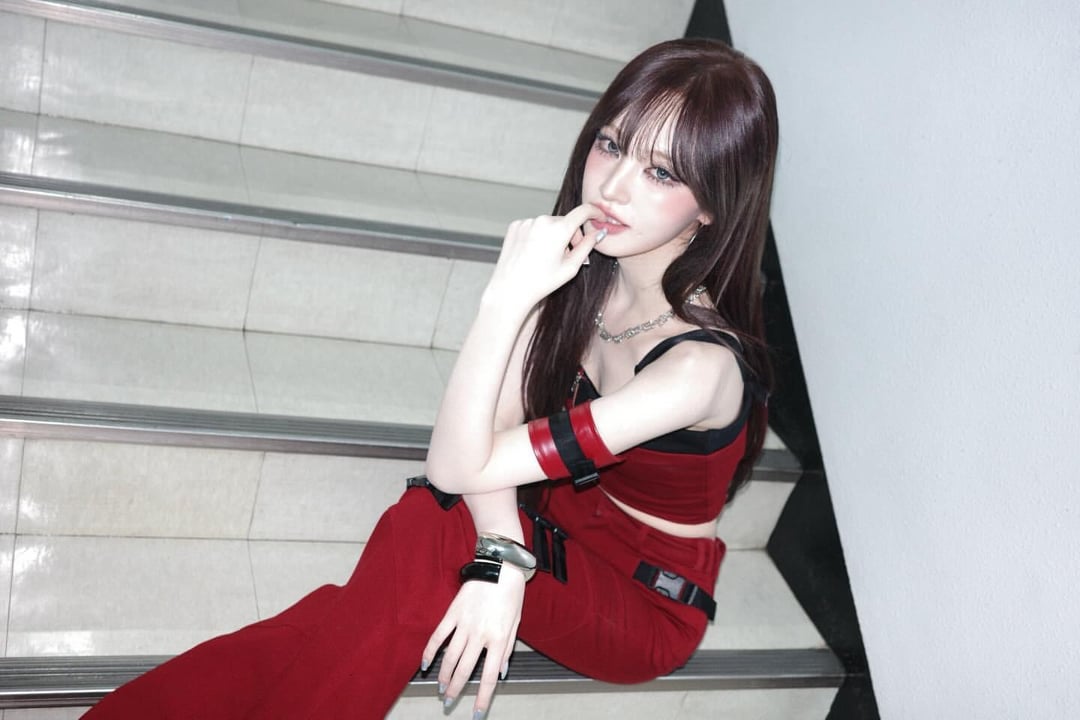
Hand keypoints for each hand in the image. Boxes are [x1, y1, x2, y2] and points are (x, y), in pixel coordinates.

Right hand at [421, 567, 526, 716]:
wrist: (501, 565)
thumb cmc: (512, 593)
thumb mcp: (517, 622)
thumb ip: (507, 649)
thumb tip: (500, 672)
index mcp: (500, 638)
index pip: (489, 676)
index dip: (482, 698)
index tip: (475, 713)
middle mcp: (481, 634)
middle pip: (465, 670)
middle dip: (456, 690)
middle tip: (448, 702)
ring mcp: (465, 623)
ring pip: (450, 657)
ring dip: (443, 675)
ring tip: (440, 687)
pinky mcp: (453, 613)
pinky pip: (439, 636)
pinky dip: (430, 651)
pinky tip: (425, 664)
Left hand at [486, 204, 605, 307]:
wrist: (511, 289)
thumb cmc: (541, 282)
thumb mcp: (571, 267)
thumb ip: (587, 246)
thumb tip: (597, 233)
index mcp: (559, 229)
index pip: (583, 211)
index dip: (595, 212)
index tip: (599, 216)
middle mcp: (542, 220)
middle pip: (565, 221)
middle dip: (570, 235)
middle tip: (568, 255)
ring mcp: (527, 222)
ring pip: (549, 224)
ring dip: (553, 235)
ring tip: (547, 257)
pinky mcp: (516, 225)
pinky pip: (534, 226)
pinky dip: (538, 236)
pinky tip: (534, 253)